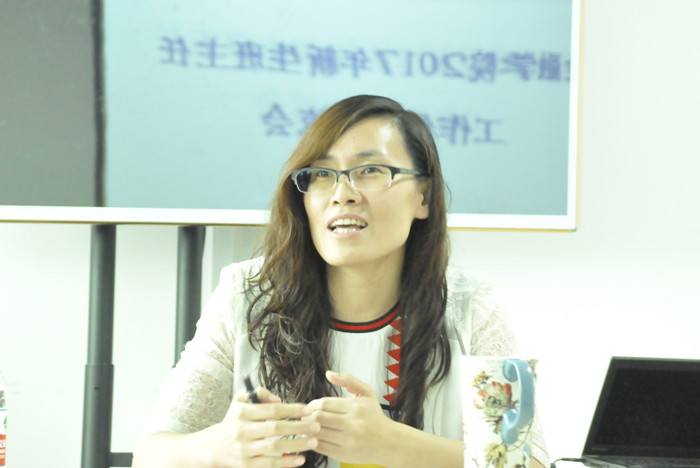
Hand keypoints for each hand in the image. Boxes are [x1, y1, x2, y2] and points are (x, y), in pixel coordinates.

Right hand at [198, 386, 319, 467]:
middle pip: (275, 428)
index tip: (308, 410)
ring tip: (314, 441)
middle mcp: (242, 431)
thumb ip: (259, 394)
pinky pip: (270, 464)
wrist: (214, 447)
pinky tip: (301, 459)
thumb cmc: (233, 420)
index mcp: (242, 413)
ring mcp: (244, 449)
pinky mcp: (247, 465)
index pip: (271, 410)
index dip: (292, 410)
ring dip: (296, 444)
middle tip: (316, 425)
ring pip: (274, 447)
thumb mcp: (240, 400)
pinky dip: (286, 462)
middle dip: (298, 427)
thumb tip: (278, 399)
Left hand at [303, 371, 395, 465]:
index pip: (324, 403)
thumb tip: (328, 373)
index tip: (309, 407)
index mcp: (356, 407)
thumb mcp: (367, 393)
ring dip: (307, 429)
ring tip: (306, 427)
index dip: (312, 405)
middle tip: (304, 417)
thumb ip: (348, 380)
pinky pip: (321, 447)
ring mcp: (349, 441)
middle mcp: (353, 424)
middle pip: (319, 417)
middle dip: (307, 417)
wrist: (389, 443)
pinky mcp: (345, 455)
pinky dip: (312, 442)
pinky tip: (313, 438)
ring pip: (318, 433)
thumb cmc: (375, 416)